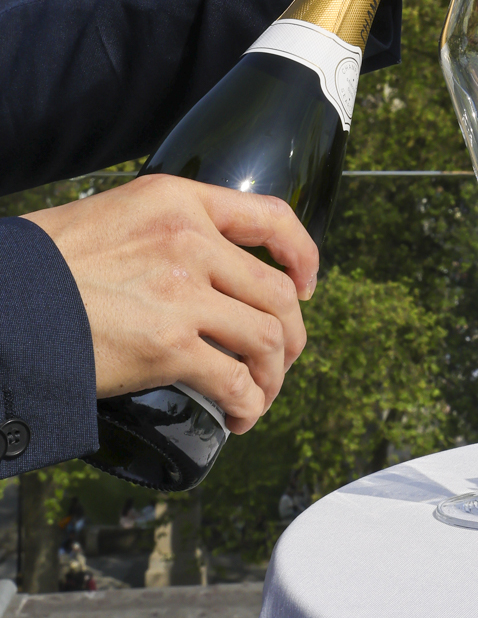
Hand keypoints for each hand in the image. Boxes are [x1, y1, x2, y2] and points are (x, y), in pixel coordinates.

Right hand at [24, 178, 318, 432]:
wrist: (4, 299)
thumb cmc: (43, 265)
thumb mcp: (111, 217)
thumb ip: (159, 231)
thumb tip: (193, 268)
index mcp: (177, 200)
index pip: (271, 217)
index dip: (303, 253)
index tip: (307, 283)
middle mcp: (189, 239)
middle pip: (277, 290)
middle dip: (291, 332)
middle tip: (282, 357)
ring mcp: (182, 292)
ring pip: (266, 337)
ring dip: (273, 374)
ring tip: (259, 395)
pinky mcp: (167, 346)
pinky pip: (234, 381)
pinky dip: (248, 404)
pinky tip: (238, 416)